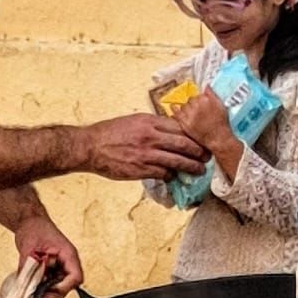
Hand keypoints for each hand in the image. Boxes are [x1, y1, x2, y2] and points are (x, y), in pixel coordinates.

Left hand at [13, 215, 82, 297]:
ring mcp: (60, 266)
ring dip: (45, 291)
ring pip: (57, 287)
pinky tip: (30, 284)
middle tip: (34, 297)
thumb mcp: (28, 248)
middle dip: (51, 293)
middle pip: (66, 286)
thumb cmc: (34, 227)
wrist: (30, 221)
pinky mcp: (53, 269)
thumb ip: (28, 267)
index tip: (47, 291)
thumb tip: (24, 284)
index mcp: (68, 254)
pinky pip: (49, 283)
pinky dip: (40, 286)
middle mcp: (67, 262)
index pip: (75, 277)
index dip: (63, 288)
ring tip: (30, 290)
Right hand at [82, 114, 206, 181]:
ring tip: (200, 170)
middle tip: (207, 156)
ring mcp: (146, 154)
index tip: (201, 139)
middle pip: (184, 143)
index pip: (180, 126)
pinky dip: (171, 175)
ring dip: (191, 166)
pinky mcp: (140, 169)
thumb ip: (152, 125)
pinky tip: (174, 176)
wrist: (90, 146)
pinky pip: (163, 173)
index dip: (194, 134)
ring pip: (177, 161)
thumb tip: (170, 129)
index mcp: (149, 121)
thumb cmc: (110, 132)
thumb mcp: (133, 121)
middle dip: (199, 151)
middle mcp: (150, 136)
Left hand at [170, 90, 235, 160]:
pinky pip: (176, 113)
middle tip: (197, 110)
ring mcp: (190, 114)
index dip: (199, 100)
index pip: (198, 95)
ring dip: (186, 108)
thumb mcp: (221, 105)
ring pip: (183, 106)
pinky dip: (174, 109)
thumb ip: (212, 94)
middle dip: (193, 104)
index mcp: (206, 99)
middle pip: (190, 100)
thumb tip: (206, 85)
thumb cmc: (221, 122)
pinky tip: (173, 107)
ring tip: (190, 113)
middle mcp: (197, 105)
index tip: (201, 104)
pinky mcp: (184, 123)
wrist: (218, 138)